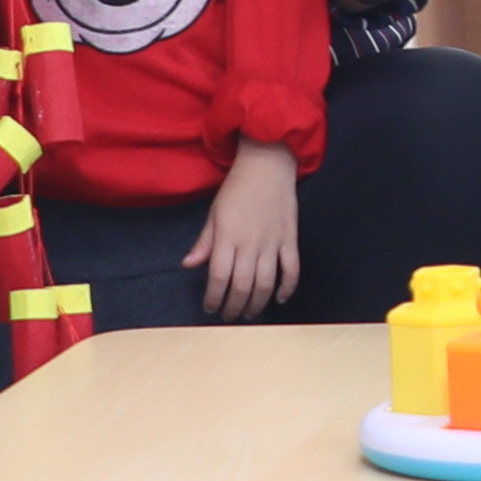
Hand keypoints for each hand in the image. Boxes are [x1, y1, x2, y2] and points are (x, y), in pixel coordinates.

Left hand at [192, 139, 304, 320]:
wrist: (267, 164)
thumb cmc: (237, 187)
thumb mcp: (214, 212)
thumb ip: (204, 242)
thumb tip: (189, 264)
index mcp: (227, 236)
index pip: (219, 276)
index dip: (214, 297)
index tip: (210, 307)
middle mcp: (250, 243)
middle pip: (242, 286)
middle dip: (233, 306)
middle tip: (228, 315)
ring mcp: (272, 242)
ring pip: (266, 283)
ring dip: (257, 303)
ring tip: (249, 313)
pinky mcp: (290, 238)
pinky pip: (292, 269)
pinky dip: (287, 287)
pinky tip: (279, 298)